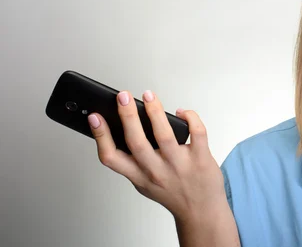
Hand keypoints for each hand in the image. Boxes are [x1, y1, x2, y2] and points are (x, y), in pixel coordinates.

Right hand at [87, 89, 225, 221]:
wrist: (202, 211)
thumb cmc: (173, 193)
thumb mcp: (145, 183)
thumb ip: (134, 162)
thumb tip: (122, 128)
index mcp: (139, 176)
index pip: (112, 158)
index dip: (100, 137)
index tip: (94, 117)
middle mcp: (156, 171)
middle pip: (136, 142)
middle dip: (127, 116)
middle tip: (123, 97)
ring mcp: (179, 164)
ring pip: (164, 134)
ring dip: (155, 111)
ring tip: (149, 96)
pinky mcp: (200, 158)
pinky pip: (196, 132)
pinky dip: (190, 117)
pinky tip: (183, 112)